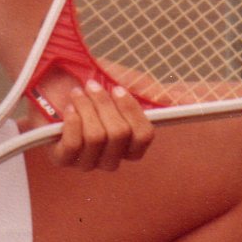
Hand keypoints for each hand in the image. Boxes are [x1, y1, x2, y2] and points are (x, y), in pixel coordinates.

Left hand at [35, 70, 153, 170]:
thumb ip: (155, 91)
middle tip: (91, 86)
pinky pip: (74, 145)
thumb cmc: (90, 84)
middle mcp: (110, 157)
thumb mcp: (127, 82)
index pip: (143, 137)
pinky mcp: (62, 159)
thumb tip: (189, 95)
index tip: (117, 88)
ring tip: (77, 93)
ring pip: (96, 138)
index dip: (131, 110)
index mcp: (129, 143)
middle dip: (103, 104)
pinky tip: (68, 108)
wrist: (52, 80)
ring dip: (86, 108)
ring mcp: (86, 161)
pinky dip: (72, 121)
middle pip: (119, 134)